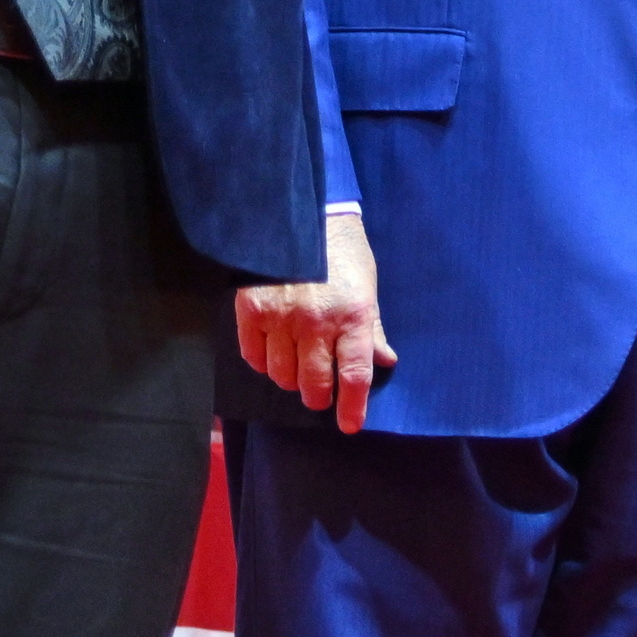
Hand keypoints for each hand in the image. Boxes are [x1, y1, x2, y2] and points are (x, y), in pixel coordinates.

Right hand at [233, 210, 396, 431]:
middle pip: (313, 383)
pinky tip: (271, 352)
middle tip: (318, 391)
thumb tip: (384, 360)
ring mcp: (282, 316)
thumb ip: (371, 328)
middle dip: (317, 395)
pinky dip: (262, 362)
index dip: (352, 407)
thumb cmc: (342, 251)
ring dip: (289, 378)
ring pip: (281, 375)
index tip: (349, 425)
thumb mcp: (367, 287)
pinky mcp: (252, 308)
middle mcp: (317, 321)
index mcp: (353, 315)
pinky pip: (253, 355)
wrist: (302, 211)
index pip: (354, 375)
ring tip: (295, 365)